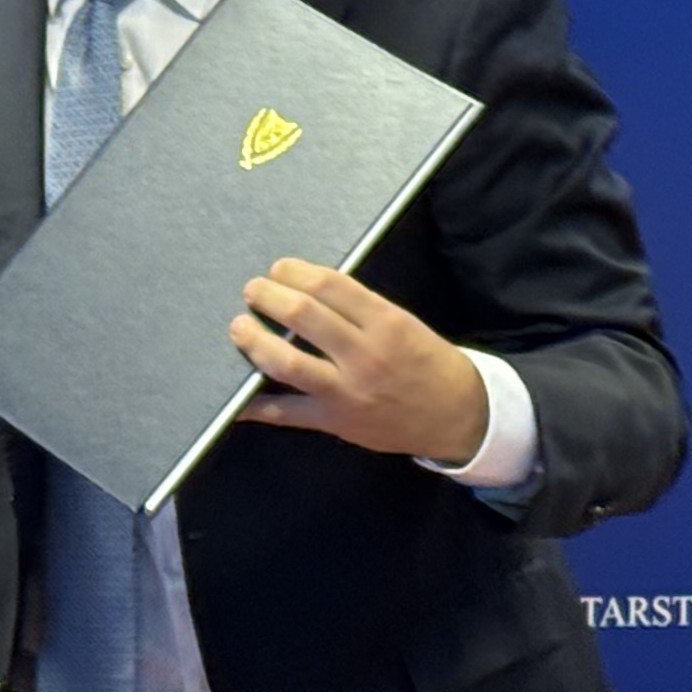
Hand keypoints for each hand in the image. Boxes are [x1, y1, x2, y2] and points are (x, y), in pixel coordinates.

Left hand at [230, 259, 488, 463]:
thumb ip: (359, 309)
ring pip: (286, 362)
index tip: (278, 268)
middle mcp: (364, 355)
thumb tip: (306, 290)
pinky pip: (286, 413)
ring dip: (254, 341)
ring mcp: (346, 392)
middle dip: (269, 297)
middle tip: (252, 290)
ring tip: (238, 327)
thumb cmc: (426, 361)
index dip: (295, 272)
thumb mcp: (403, 324)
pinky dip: (256, 406)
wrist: (457, 416)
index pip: (329, 286)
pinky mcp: (334, 422)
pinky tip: (234, 398)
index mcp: (386, 323)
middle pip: (303, 316)